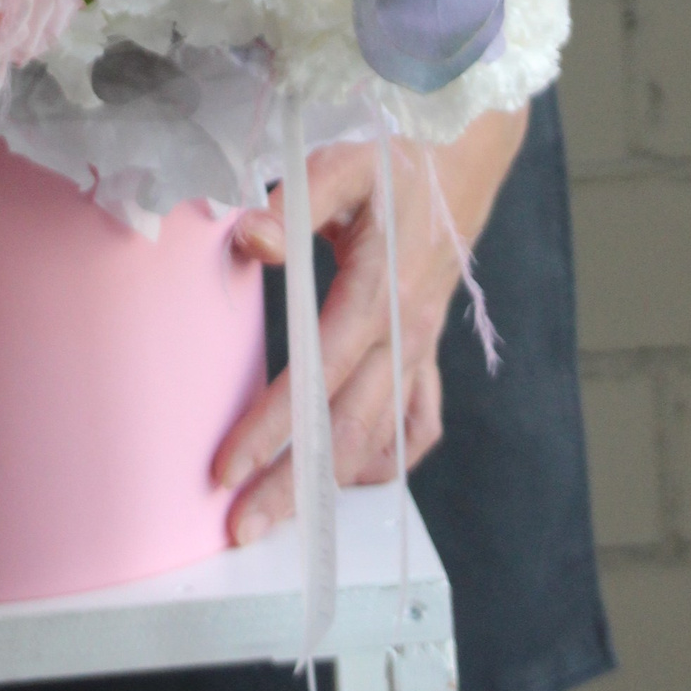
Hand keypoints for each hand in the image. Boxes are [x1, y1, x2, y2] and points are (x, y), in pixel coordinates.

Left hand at [213, 106, 528, 542]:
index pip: (319, 375)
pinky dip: (386, 460)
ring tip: (283, 519)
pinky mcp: (425, 353)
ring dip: (332, 485)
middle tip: (240, 529)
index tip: (228, 469)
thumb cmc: (392, 165)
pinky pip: (417, 426)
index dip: (273, 426)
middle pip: (348, 430)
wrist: (461, 161)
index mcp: (380, 291)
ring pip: (381, 438)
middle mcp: (405, 334)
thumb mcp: (341, 167)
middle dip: (294, 485)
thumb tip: (246, 238)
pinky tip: (351, 477)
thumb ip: (291, 202)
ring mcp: (420, 350)